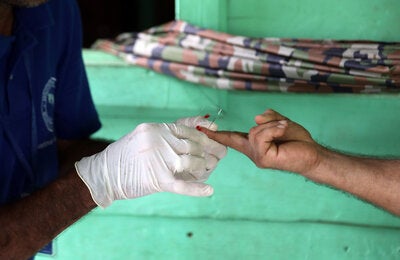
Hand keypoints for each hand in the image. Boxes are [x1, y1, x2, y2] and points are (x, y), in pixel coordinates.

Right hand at [75, 117, 226, 207]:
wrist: (104, 173)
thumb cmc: (128, 155)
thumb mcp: (148, 137)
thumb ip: (171, 133)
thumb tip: (203, 128)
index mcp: (157, 128)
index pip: (189, 130)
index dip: (207, 136)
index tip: (218, 141)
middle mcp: (158, 140)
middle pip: (194, 146)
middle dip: (211, 151)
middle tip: (221, 155)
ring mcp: (157, 159)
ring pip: (191, 163)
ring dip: (203, 167)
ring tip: (207, 170)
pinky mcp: (156, 180)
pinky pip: (181, 185)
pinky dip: (196, 189)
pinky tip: (209, 191)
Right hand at [200, 109, 320, 174]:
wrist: (313, 154)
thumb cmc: (297, 141)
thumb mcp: (281, 123)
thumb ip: (268, 119)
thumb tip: (256, 118)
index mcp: (254, 145)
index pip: (232, 138)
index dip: (217, 134)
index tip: (201, 129)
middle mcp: (253, 153)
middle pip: (247, 131)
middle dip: (268, 124)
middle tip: (285, 127)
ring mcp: (257, 157)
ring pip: (254, 132)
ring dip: (273, 126)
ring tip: (285, 129)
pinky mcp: (264, 158)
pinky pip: (261, 137)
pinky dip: (274, 130)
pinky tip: (284, 131)